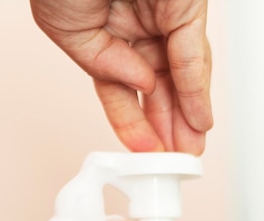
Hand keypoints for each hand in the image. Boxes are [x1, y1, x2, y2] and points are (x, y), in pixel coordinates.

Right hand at [31, 0, 211, 154]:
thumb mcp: (66, 30)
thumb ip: (102, 64)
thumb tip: (138, 84)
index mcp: (107, 34)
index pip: (123, 89)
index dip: (132, 123)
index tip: (143, 152)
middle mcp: (138, 28)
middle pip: (156, 89)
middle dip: (165, 129)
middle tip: (173, 162)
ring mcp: (163, 17)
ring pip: (178, 78)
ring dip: (184, 119)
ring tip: (187, 152)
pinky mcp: (185, 6)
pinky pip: (190, 54)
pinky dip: (194, 89)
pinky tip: (197, 120)